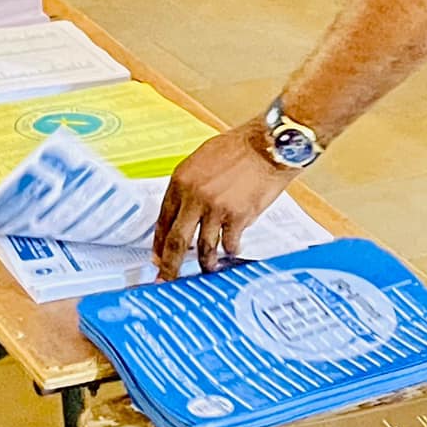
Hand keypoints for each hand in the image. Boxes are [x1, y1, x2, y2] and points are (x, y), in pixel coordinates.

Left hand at [153, 122, 297, 278]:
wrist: (269, 146)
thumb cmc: (239, 148)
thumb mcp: (202, 160)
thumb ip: (190, 186)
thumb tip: (184, 212)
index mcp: (181, 180)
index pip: (163, 220)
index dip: (159, 243)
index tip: (158, 257)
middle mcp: (194, 197)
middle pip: (176, 241)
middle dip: (170, 265)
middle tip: (166, 279)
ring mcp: (215, 209)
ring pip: (203, 248)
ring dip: (205, 263)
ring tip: (207, 269)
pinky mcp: (237, 218)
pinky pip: (229, 244)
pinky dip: (231, 250)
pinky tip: (233, 250)